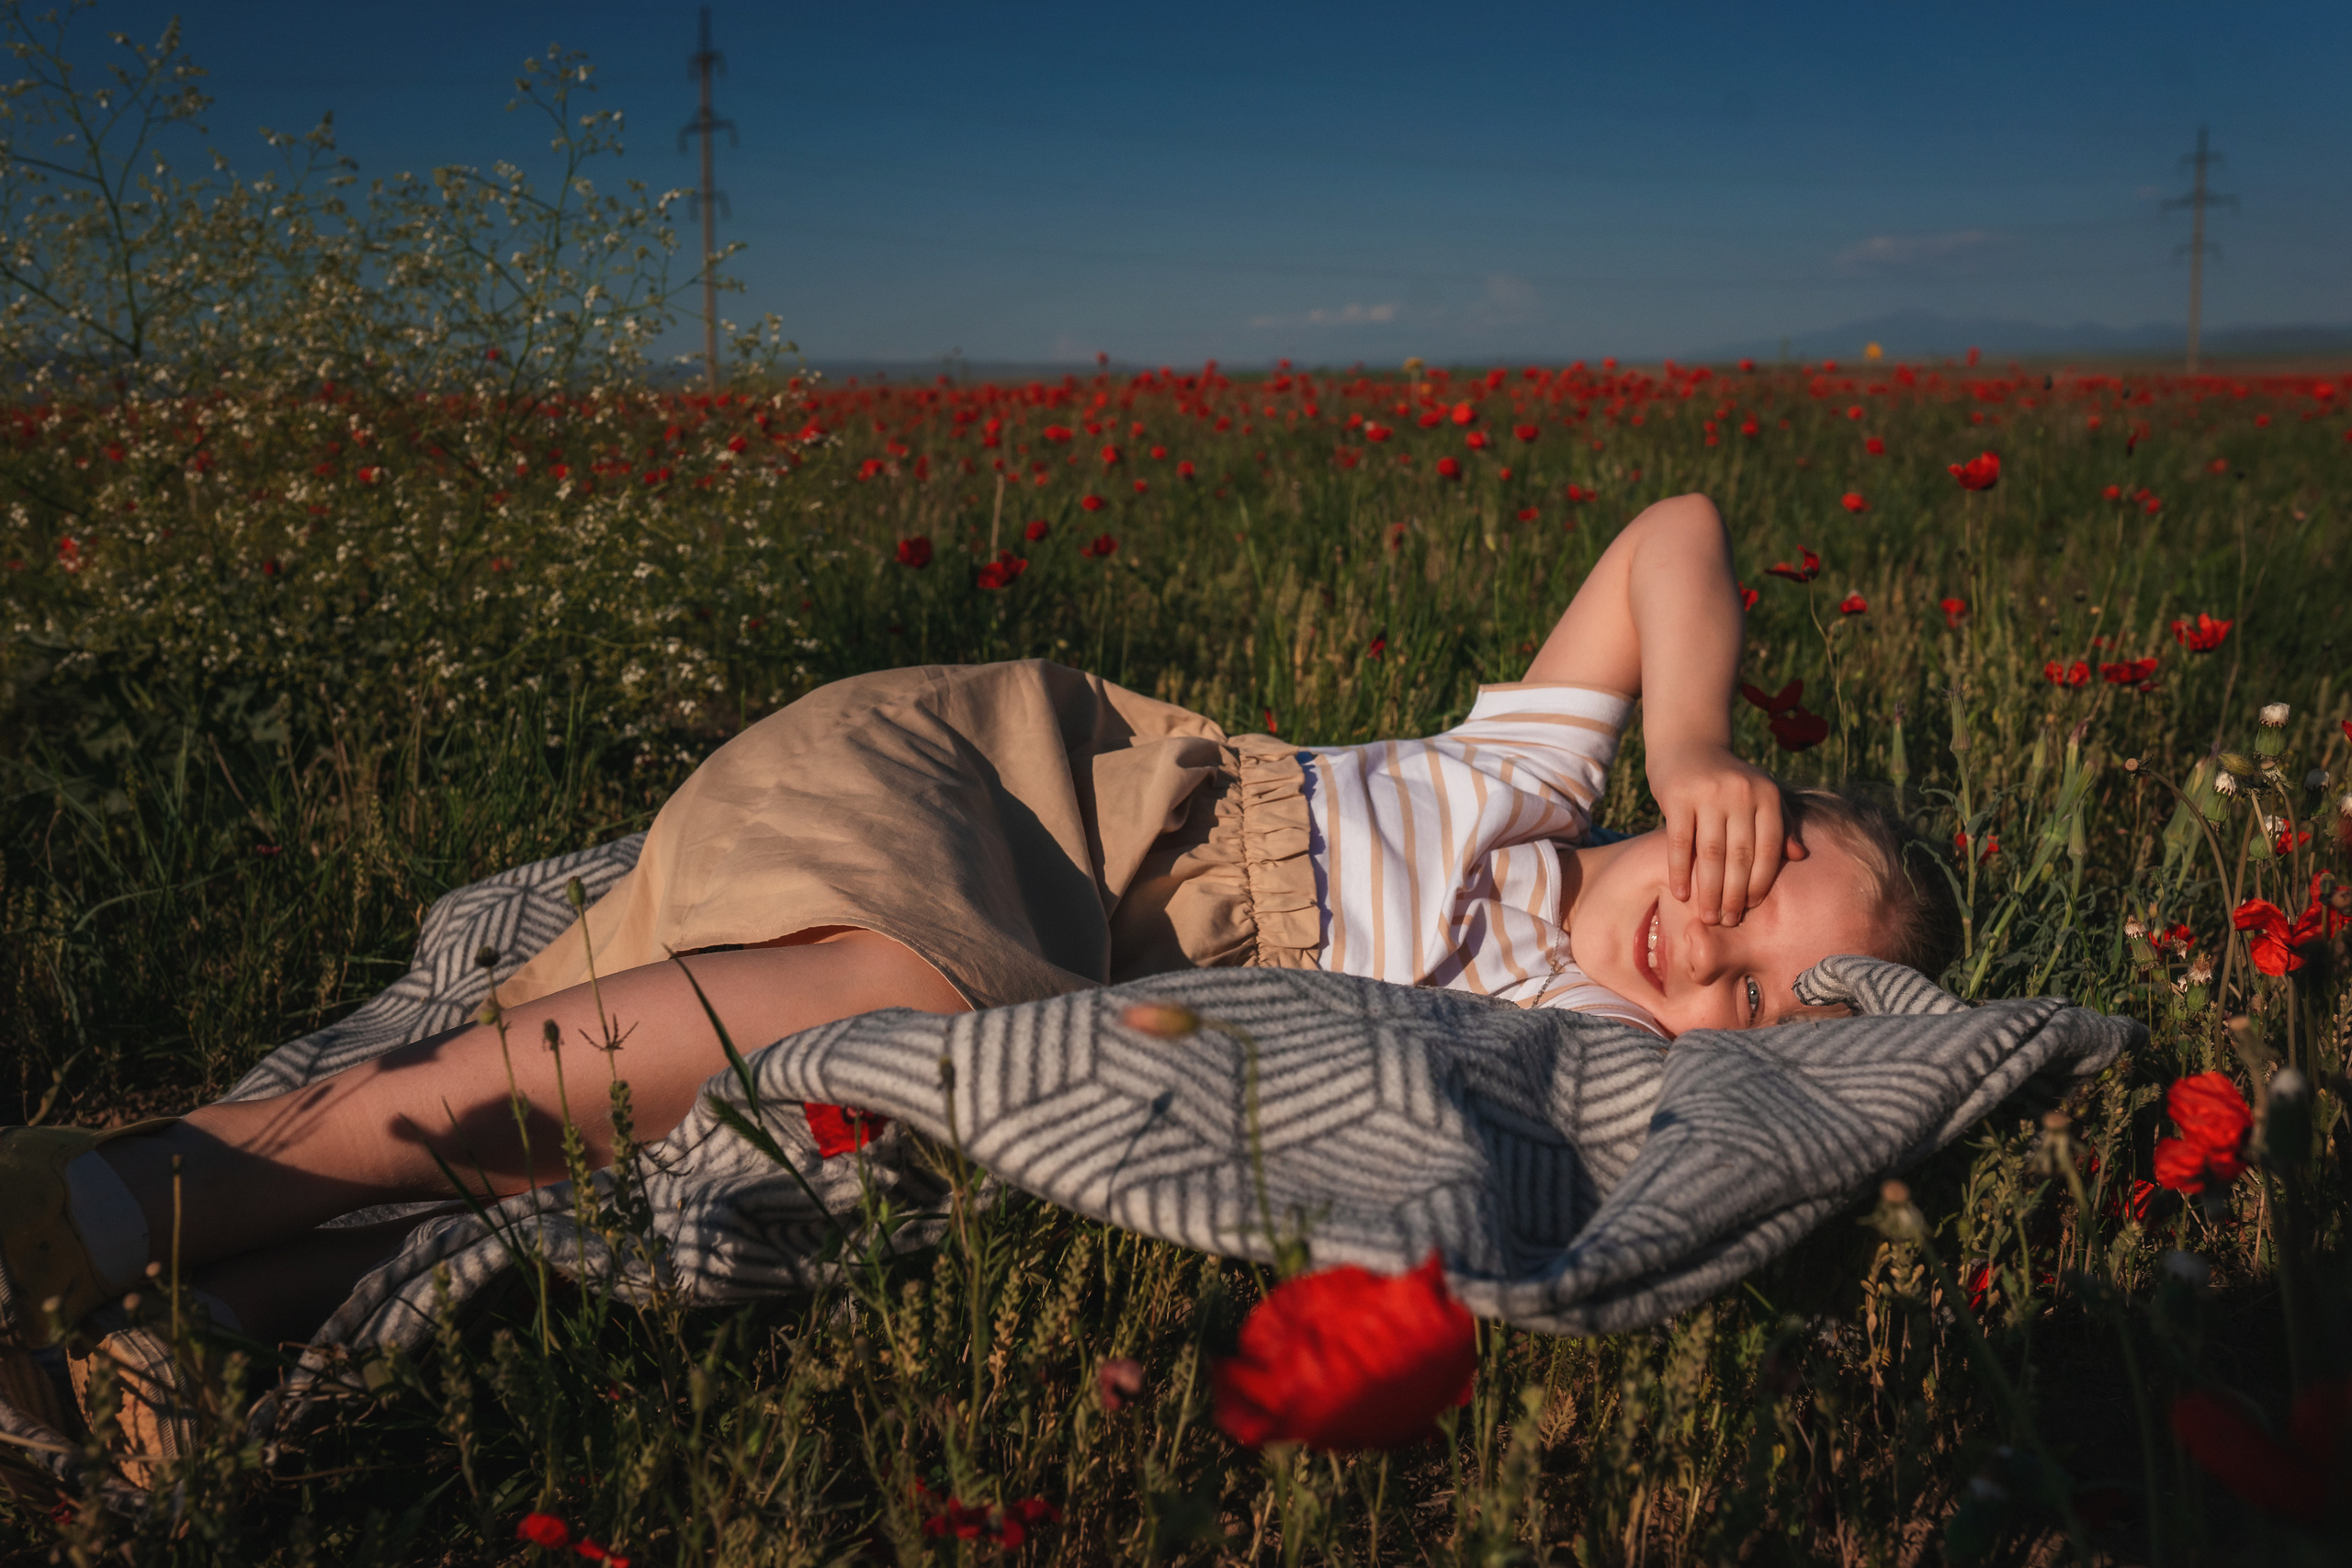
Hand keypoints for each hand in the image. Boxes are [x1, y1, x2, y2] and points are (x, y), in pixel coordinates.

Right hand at [1644, 741, 1805, 925]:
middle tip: (1728, 921)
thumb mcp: (1761, 795)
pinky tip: (1680, 894)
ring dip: (1709, 890)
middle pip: (1740, 856)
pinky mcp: (1678, 796)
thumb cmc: (1729, 779)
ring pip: (1712, 854)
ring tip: (1708, 916)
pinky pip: (1680, 843)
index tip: (1750, 907)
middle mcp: (1741, 793)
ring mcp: (1708, 794)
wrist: (1688, 744)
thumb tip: (1799, 856)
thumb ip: (1781, 824)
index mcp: (1767, 795)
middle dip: (1734, 894)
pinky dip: (1680, 872)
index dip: (1760, 883)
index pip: (1768, 849)